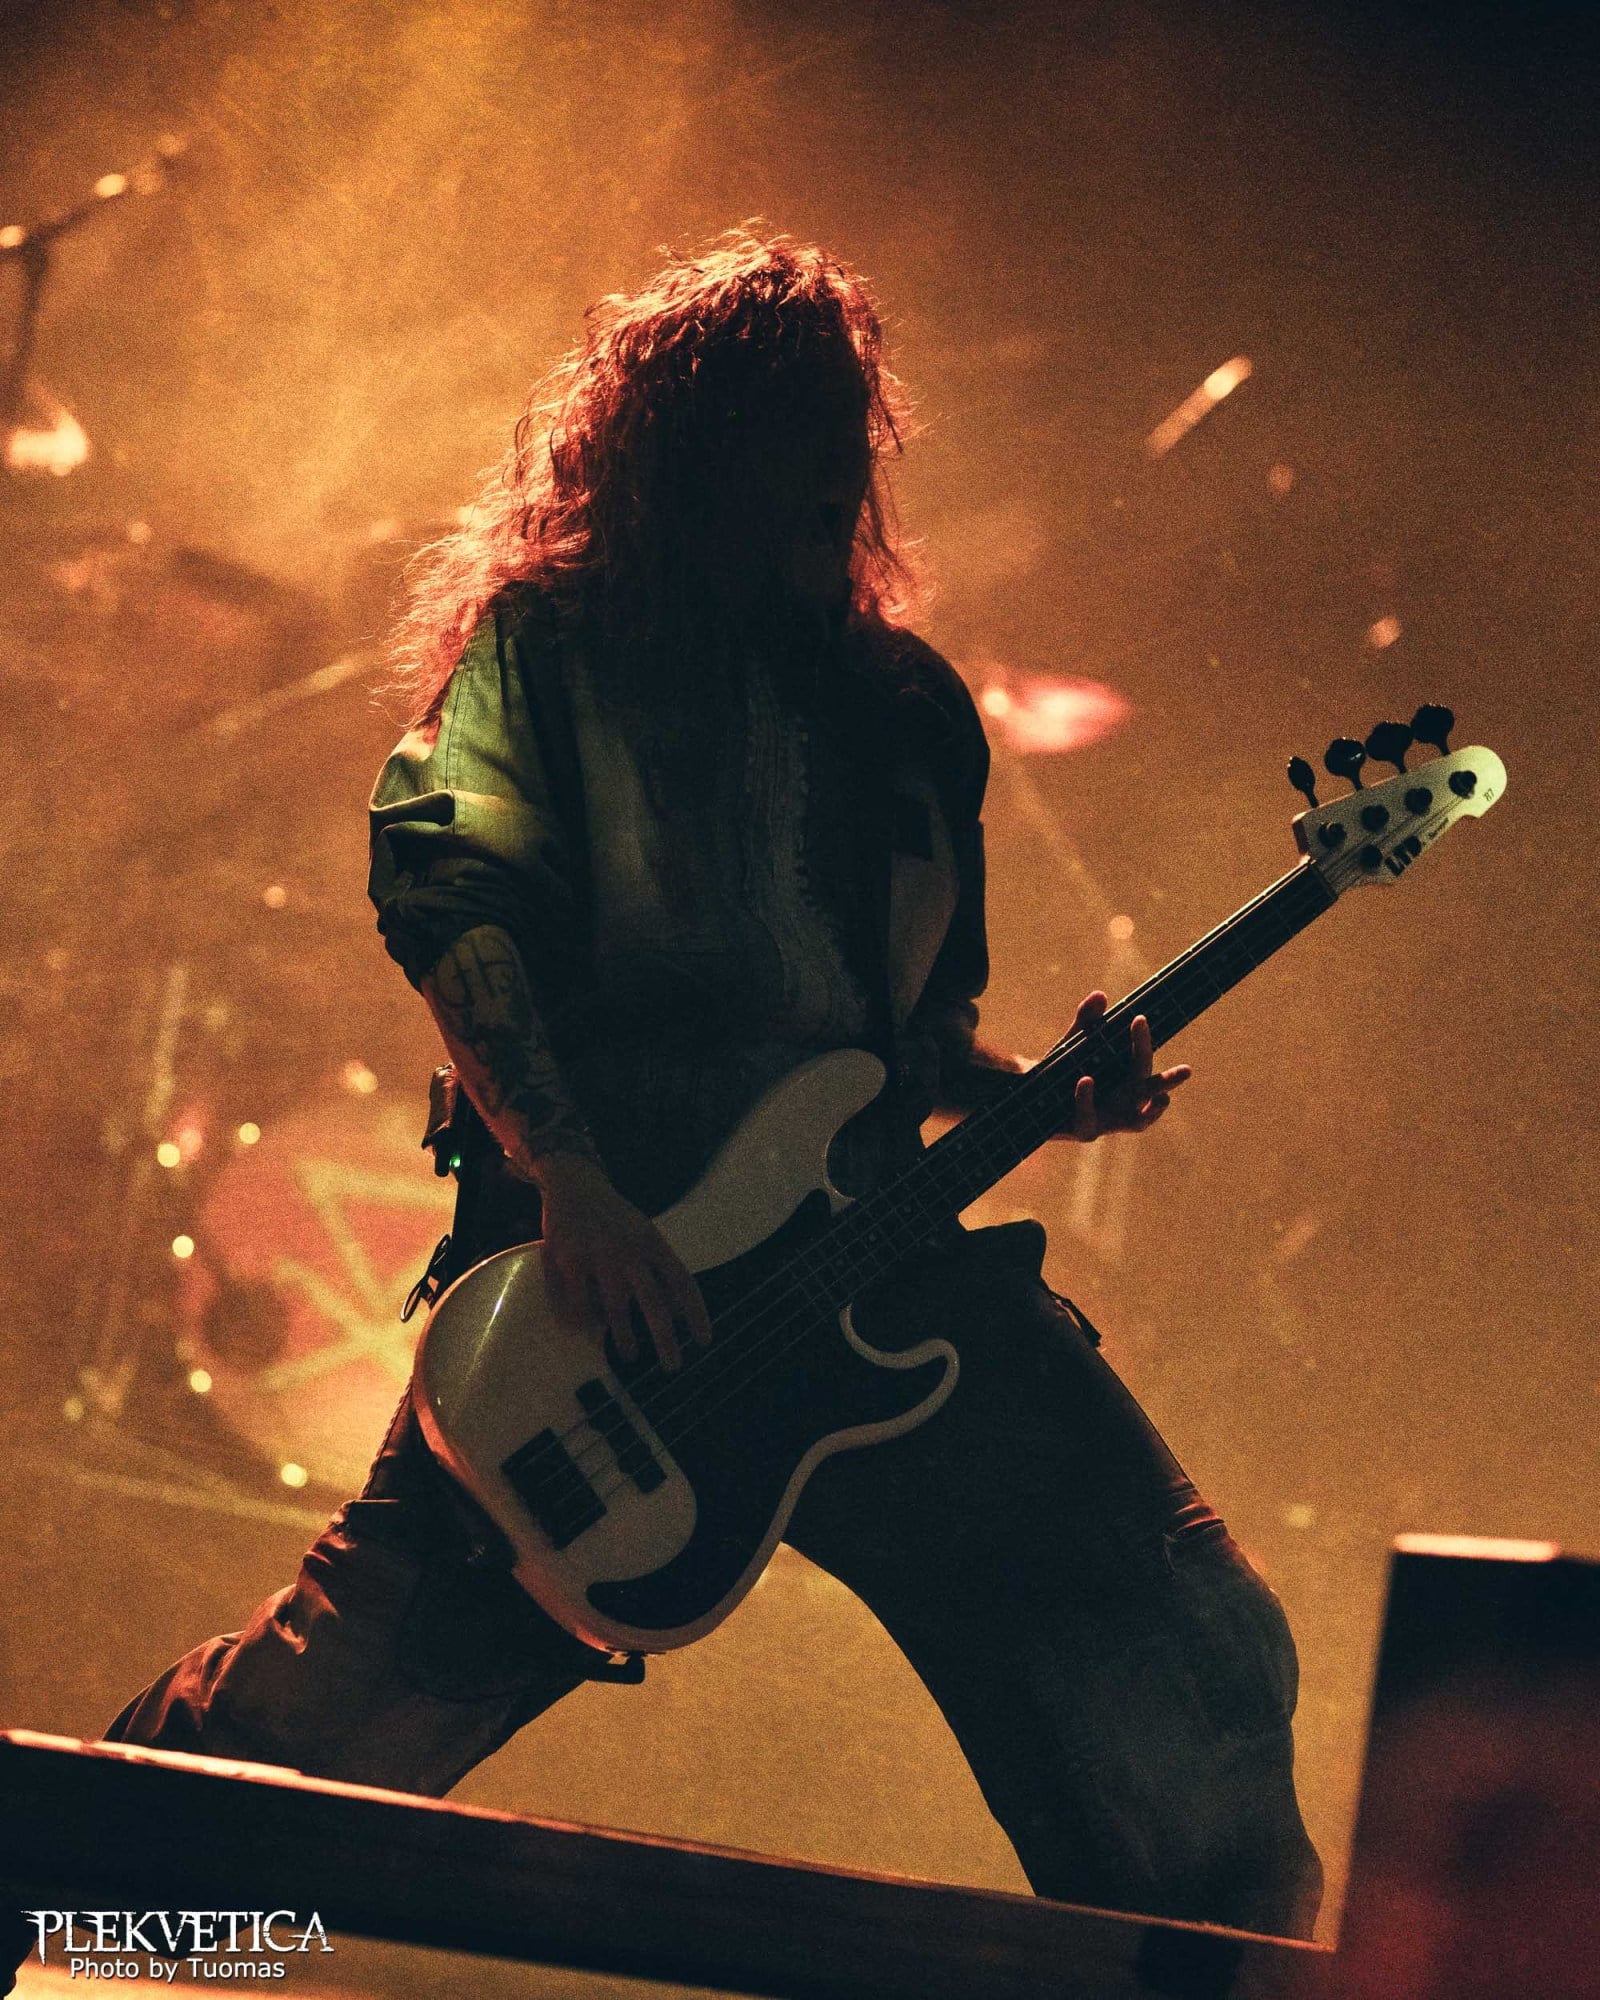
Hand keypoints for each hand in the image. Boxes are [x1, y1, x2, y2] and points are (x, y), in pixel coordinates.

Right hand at [533, 1153, 712, 1372]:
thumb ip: (660, 1270)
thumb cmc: (615, 1218)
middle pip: (654, 1303)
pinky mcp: (570, 1259)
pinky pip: (580, 1303)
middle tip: (672, 1367)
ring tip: (630, 1355)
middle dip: (665, 1339)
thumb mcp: (645, 1235)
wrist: (574, 1184)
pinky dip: (586, 1323)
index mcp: (654, 1243)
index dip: (697, 1314)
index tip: (705, 1341)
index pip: (683, 1282)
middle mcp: (630, 1250)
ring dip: (625, 1337)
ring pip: (616, 1308)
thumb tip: (680, 1311)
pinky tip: (589, 1334)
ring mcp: (599, 1255)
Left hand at [1055, 991, 1190, 1139]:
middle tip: (1187, 1070)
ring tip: (1163, 1098)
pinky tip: (1085, 1080)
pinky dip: (1086, 1098)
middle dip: (1170, 1081)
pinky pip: (1088, 1118)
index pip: (1140, 1058)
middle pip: (1152, 1092)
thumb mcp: (1075, 1043)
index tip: (1138, 1018)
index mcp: (1129, 1080)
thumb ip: (1087, 1022)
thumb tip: (1100, 995)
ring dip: (1152, 1113)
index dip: (1140, 1040)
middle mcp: (1126, 1103)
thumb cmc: (1064, 1071)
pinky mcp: (1085, 1131)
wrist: (1034, 1101)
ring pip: (1137, 1123)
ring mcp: (1109, 1121)